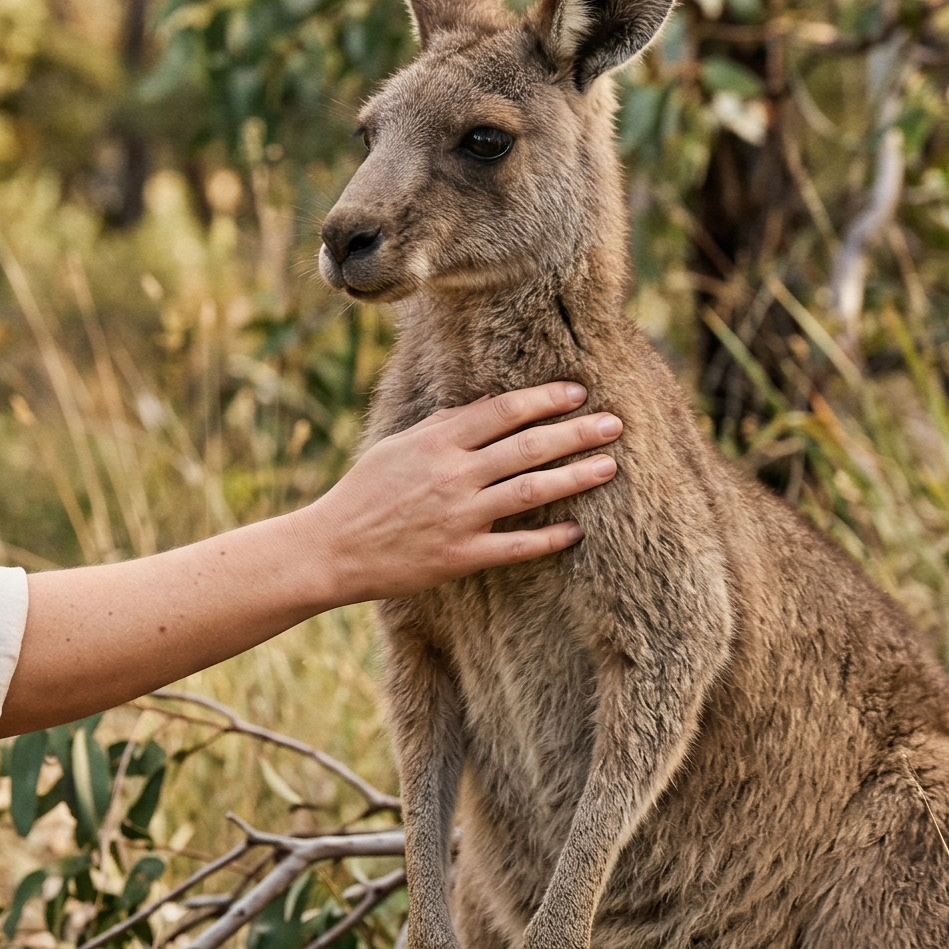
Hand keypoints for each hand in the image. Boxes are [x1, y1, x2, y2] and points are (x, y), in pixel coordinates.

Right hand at [310, 384, 618, 602]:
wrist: (333, 547)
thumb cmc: (365, 492)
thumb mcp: (399, 445)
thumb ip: (445, 425)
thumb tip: (491, 404)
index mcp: (436, 442)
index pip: (503, 411)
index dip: (544, 398)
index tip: (578, 391)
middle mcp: (453, 475)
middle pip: (528, 446)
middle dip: (576, 432)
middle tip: (615, 423)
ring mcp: (459, 517)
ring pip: (531, 490)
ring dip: (575, 476)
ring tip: (609, 466)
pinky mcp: (461, 556)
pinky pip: (516, 546)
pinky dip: (549, 538)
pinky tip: (578, 529)